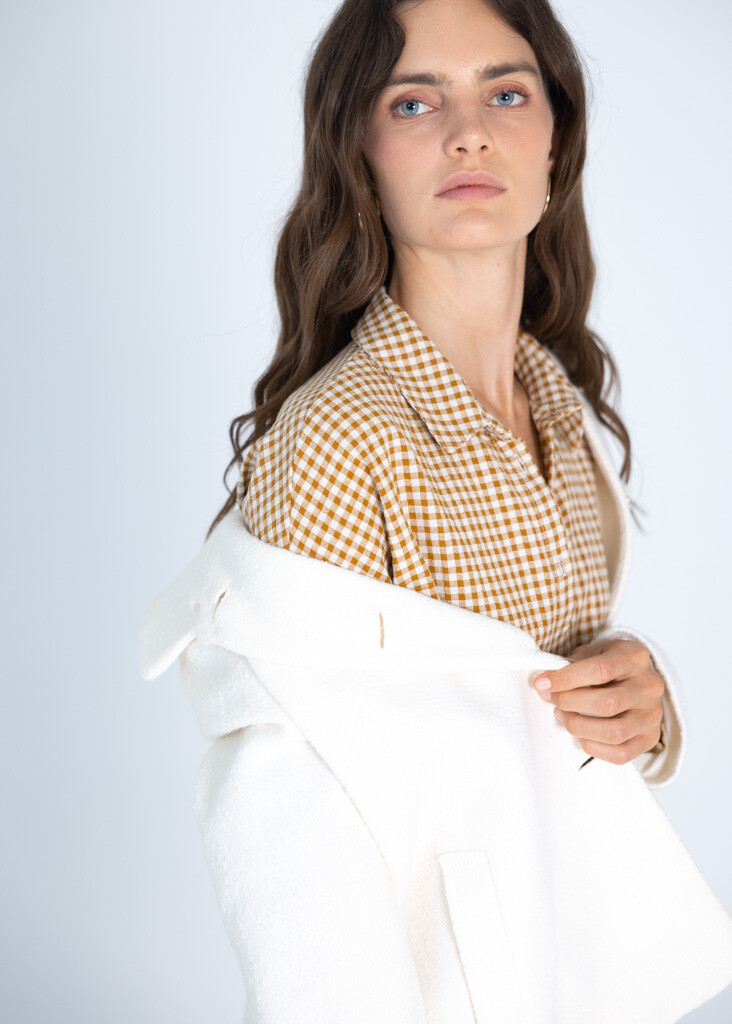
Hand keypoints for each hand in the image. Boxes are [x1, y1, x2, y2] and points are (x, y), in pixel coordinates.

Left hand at [533, 638, 664, 765]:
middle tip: (551, 700)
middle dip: (570, 703)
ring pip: (614, 732)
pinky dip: (593, 747)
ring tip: (563, 716)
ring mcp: (653, 714)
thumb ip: (572, 664)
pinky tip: (580, 734)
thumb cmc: (608, 663)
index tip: (541, 683)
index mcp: (635, 657)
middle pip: (608, 703)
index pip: (600, 670)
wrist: (636, 677)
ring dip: (579, 727)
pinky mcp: (650, 738)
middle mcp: (650, 686)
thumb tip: (545, 685)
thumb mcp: (592, 652)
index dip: (566, 679)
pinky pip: (620, 754)